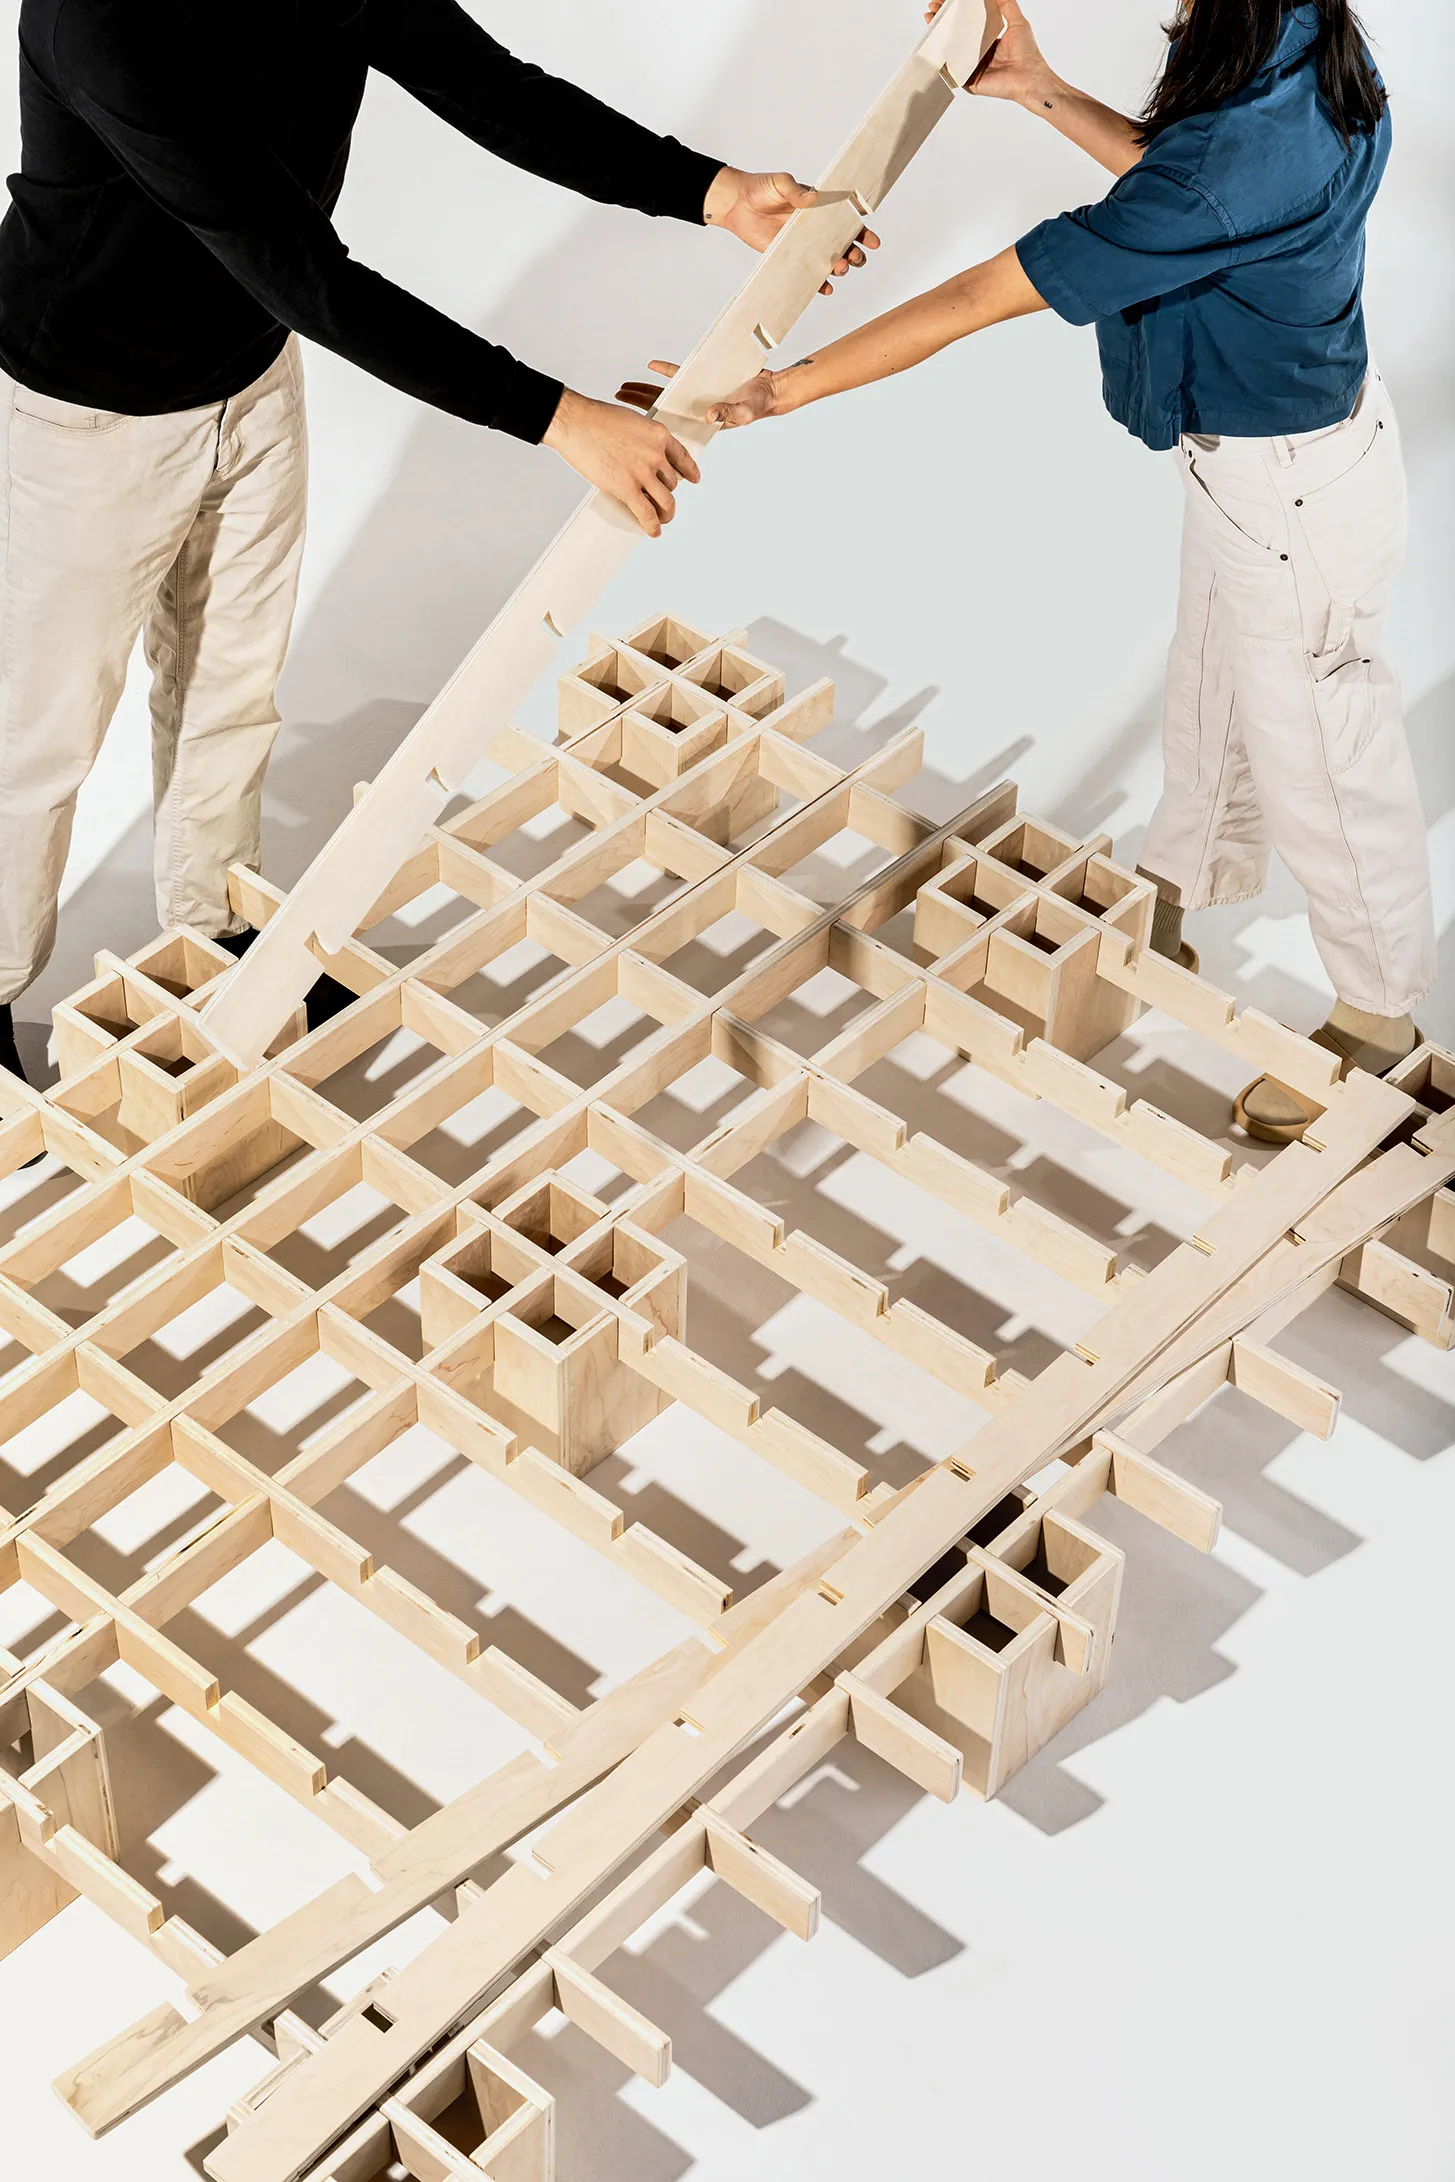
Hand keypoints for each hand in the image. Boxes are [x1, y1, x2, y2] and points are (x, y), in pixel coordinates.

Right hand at [542, 387, 699, 536]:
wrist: (576, 423)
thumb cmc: (596, 419)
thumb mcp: (631, 422)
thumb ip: (642, 440)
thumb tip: (639, 458)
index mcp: (659, 435)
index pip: (682, 457)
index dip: (689, 471)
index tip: (693, 479)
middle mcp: (656, 454)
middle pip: (673, 482)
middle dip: (668, 492)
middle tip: (661, 500)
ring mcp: (643, 473)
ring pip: (667, 501)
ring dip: (666, 513)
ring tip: (662, 519)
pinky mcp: (627, 488)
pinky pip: (647, 514)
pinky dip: (653, 526)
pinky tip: (654, 531)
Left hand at [616, 361, 781, 431]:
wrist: (769, 389)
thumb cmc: (758, 404)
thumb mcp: (743, 411)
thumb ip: (727, 413)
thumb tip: (708, 415)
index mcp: (698, 423)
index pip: (667, 424)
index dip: (648, 424)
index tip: (628, 422)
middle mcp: (692, 411)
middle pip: (657, 408)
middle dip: (637, 403)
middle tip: (615, 398)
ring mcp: (695, 396)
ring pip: (663, 394)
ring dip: (643, 390)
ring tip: (623, 389)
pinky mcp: (701, 380)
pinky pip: (678, 375)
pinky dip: (665, 370)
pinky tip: (650, 365)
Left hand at [703, 166, 879, 293]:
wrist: (736, 204)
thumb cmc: (760, 188)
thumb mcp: (780, 183)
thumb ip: (796, 191)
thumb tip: (813, 197)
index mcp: (820, 209)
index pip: (846, 220)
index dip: (861, 231)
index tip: (871, 241)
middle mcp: (815, 229)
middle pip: (843, 244)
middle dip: (853, 253)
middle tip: (854, 258)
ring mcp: (803, 245)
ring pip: (828, 260)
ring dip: (839, 267)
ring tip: (840, 269)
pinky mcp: (788, 258)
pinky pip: (807, 274)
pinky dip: (817, 283)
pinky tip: (825, 288)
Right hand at [924, 0, 1051, 107]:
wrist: (1029, 79)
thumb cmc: (1027, 53)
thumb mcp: (1018, 21)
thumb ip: (1006, 5)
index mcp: (988, 41)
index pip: (968, 24)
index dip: (957, 12)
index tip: (945, 2)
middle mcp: (979, 54)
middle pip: (957, 37)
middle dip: (943, 22)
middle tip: (933, 10)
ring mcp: (972, 68)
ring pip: (952, 53)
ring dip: (939, 38)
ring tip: (930, 22)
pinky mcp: (969, 81)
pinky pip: (953, 72)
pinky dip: (943, 61)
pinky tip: (935, 48)